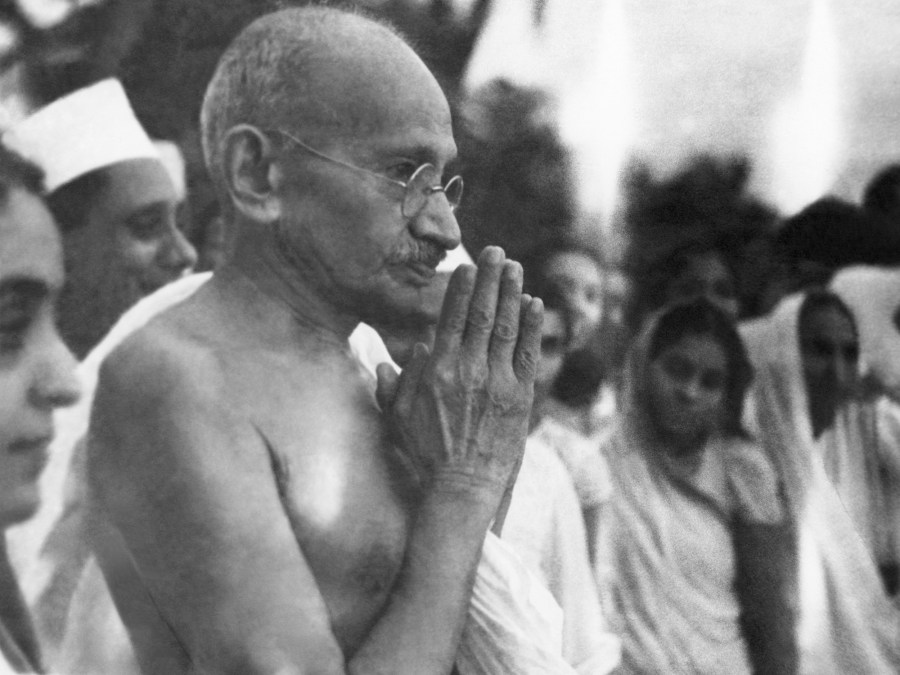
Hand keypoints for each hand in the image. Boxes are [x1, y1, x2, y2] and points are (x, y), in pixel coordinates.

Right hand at [377, 246, 542, 504]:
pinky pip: (527, 354)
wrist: (460, 489)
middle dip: (490, 278)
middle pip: (481, 313)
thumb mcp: (397, 416)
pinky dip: (531, 327)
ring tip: (515, 267)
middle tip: (497, 251)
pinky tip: (535, 304)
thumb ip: (398, 380)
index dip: (461, 288)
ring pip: (505, 327)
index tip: (468, 266)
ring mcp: (497, 382)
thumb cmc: (424, 455)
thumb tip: (411, 348)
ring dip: (512, 293)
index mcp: (437, 370)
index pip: (451, 318)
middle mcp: (468, 369)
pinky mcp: (520, 398)